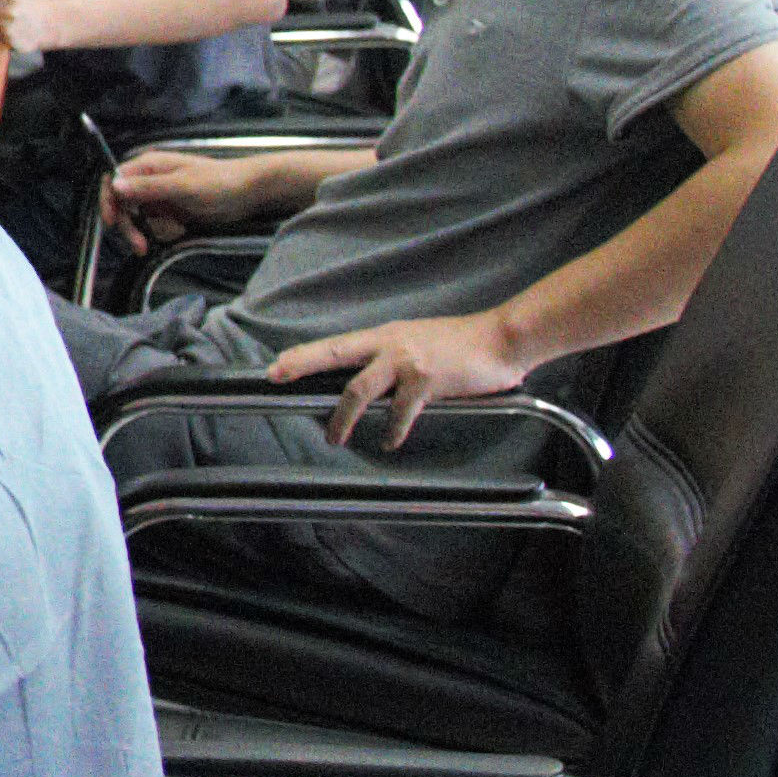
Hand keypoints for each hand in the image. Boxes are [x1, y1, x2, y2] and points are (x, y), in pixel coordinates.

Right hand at [103, 149, 289, 240]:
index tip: (111, 222)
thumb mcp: (183, 186)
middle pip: (122, 203)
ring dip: (144, 231)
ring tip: (161, 239)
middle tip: (139, 246)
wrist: (249, 192)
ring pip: (136, 217)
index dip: (108, 200)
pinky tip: (176, 232)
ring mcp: (159, 195)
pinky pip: (152, 224)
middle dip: (128, 225)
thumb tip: (114, 186)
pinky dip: (159, 232)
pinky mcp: (169, 210)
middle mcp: (149, 179)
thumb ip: (148, 187)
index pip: (114, 180)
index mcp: (148, 166)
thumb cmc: (219, 183)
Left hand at [264, 312, 526, 447]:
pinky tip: (389, 441)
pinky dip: (393, 430)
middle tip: (276, 376)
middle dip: (302, 364)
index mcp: (386, 335)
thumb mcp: (419, 342)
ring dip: (343, 417)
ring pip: (359, 389)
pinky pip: (400, 412)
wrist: (501, 338)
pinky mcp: (426, 380)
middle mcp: (390, 343)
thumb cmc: (463, 344)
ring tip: (334, 438)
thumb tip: (371, 381)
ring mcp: (407, 361)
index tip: (278, 364)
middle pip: (335, 354)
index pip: (337, 344)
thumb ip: (394, 357)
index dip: (305, 353)